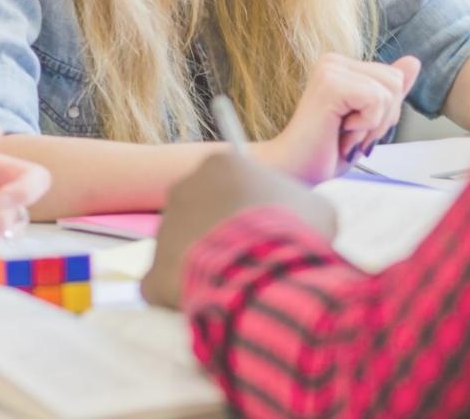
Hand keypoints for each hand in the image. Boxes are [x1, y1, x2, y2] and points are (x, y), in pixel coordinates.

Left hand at [141, 152, 335, 308]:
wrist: (263, 274)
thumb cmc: (292, 233)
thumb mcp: (315, 206)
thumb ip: (297, 203)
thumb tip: (296, 215)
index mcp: (219, 165)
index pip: (230, 182)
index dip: (250, 207)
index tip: (266, 227)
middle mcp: (183, 189)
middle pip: (200, 210)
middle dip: (221, 232)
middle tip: (251, 257)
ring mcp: (163, 232)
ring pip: (182, 246)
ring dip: (203, 261)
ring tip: (235, 283)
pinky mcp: (154, 273)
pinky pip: (165, 284)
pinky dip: (183, 295)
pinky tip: (211, 304)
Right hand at [256, 53, 418, 183]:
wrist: (295, 171)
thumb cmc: (325, 151)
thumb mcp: (370, 120)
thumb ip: (390, 90)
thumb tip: (413, 62)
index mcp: (342, 66)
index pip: (394, 77)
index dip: (385, 112)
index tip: (355, 128)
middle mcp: (333, 61)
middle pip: (395, 81)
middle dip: (382, 118)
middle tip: (350, 133)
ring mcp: (330, 69)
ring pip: (388, 91)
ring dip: (372, 124)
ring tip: (344, 133)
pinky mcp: (330, 84)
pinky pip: (376, 99)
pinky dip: (366, 125)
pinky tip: (340, 130)